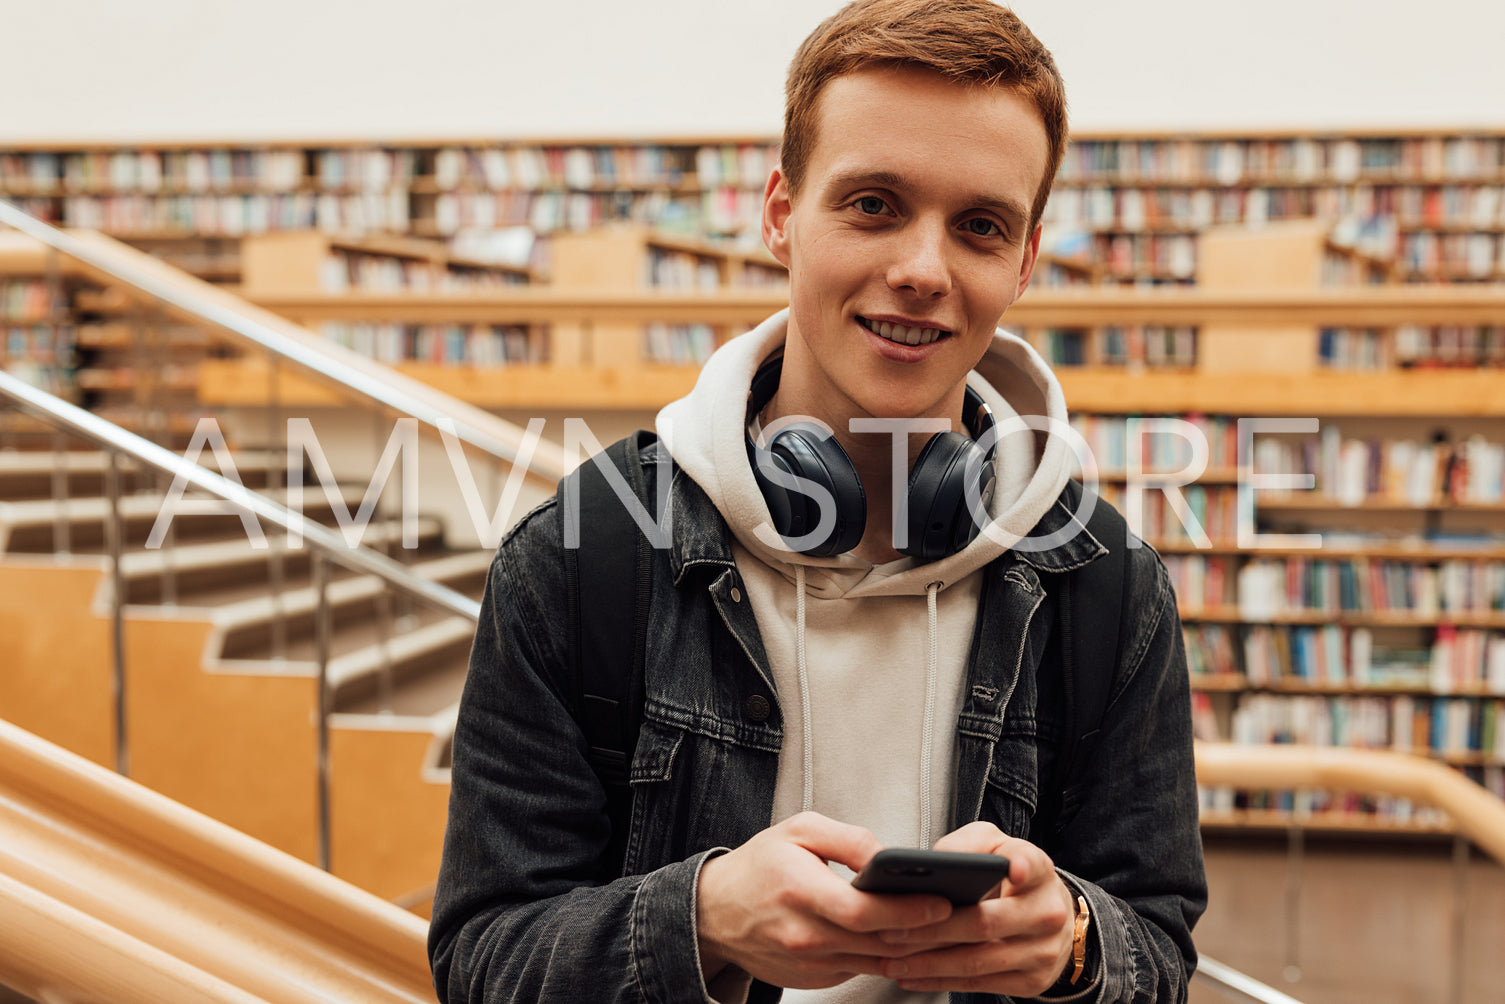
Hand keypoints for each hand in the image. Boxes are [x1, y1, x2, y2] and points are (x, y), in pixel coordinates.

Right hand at [696, 812, 952, 988]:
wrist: (715, 913)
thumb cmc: (760, 865)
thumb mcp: (799, 830)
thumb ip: (847, 840)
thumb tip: (888, 856)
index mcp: (800, 892)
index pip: (864, 912)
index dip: (908, 911)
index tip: (943, 901)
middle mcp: (805, 935)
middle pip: (878, 942)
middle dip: (925, 931)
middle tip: (963, 917)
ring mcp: (809, 963)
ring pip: (876, 961)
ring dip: (913, 948)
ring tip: (947, 928)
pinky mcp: (814, 979)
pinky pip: (861, 969)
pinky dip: (888, 956)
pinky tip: (909, 939)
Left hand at [873, 822, 1075, 995]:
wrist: (1048, 917)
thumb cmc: (1008, 875)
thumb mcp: (994, 846)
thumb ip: (968, 844)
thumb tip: (932, 861)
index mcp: (1039, 871)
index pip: (1032, 864)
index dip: (1022, 866)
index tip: (1012, 870)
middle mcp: (1048, 913)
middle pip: (985, 923)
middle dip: (933, 930)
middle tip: (890, 931)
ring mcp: (1043, 952)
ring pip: (977, 961)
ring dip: (928, 963)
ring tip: (890, 959)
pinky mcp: (1032, 982)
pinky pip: (978, 984)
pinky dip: (939, 980)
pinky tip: (911, 975)